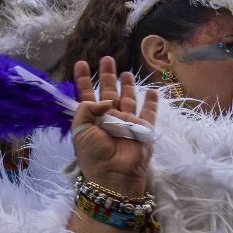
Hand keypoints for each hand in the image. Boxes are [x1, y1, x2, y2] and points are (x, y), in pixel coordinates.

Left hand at [70, 56, 157, 196]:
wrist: (114, 174)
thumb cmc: (93, 154)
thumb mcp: (80, 129)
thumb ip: (87, 107)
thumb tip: (107, 99)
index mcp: (92, 118)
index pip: (86, 94)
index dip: (84, 80)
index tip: (81, 64)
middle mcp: (109, 118)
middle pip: (109, 92)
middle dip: (108, 76)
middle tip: (107, 59)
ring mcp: (127, 122)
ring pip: (128, 98)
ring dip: (127, 85)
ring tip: (126, 72)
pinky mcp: (144, 128)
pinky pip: (149, 113)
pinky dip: (152, 102)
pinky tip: (152, 91)